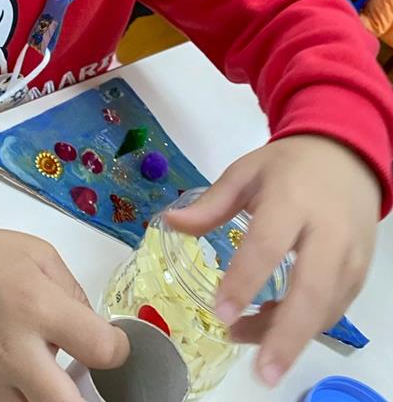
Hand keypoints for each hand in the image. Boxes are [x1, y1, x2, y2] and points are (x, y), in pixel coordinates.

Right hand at [0, 225, 129, 401]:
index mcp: (37, 305)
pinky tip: (32, 382)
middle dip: (93, 396)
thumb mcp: (41, 255)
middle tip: (92, 376)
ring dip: (58, 400)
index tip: (113, 343)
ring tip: (58, 378)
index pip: (101, 349)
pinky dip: (30, 401)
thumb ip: (75, 294)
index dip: (118, 349)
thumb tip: (96, 331)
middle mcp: (16, 350)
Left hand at [167, 136, 379, 386]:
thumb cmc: (287, 166)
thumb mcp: (245, 173)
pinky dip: (306, 327)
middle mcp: (327, 230)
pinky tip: (274, 330)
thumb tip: (169, 223)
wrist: (346, 157)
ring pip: (325, 308)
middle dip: (286, 334)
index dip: (245, 280)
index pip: (268, 244)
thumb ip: (210, 204)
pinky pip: (335, 309)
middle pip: (312, 290)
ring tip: (248, 344)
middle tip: (261, 371)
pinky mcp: (360, 272)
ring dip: (290, 336)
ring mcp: (350, 254)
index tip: (221, 312)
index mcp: (292, 199)